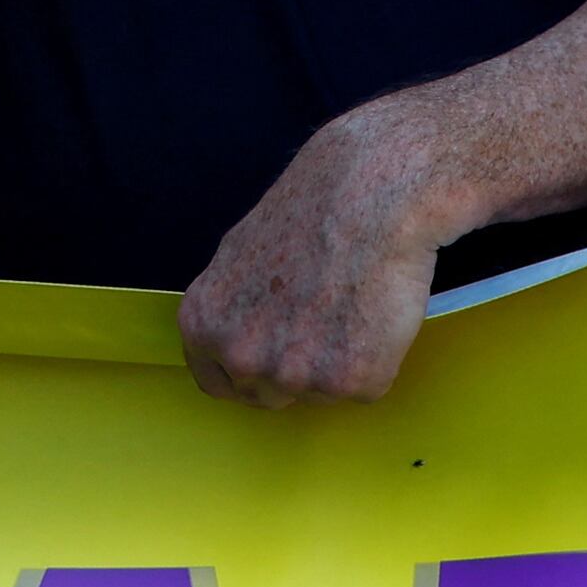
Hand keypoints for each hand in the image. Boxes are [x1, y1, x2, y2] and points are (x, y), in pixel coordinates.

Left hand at [179, 102, 451, 404]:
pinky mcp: (351, 381)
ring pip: (319, 392)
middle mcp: (241, 357)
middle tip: (323, 318)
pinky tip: (379, 307)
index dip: (248, 369)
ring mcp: (295, 375)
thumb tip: (241, 330)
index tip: (273, 354)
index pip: (216, 380)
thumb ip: (233, 306)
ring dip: (339, 361)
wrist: (374, 191)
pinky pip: (369, 383)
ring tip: (353, 301)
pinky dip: (381, 354)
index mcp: (204, 324)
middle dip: (293, 368)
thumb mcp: (241, 252)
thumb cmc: (315, 207)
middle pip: (265, 394)